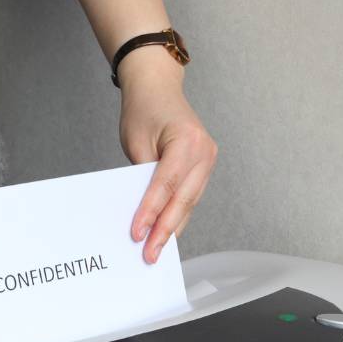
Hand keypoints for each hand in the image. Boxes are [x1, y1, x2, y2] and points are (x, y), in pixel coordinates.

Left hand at [118, 47, 217, 263]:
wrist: (157, 87)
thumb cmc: (143, 109)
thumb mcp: (135, 141)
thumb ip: (141, 176)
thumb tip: (141, 213)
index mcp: (187, 140)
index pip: (166, 184)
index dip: (151, 212)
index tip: (138, 234)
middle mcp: (204, 151)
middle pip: (183, 199)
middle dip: (165, 230)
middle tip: (150, 255)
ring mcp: (207, 160)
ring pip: (189, 202)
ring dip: (173, 227)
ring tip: (157, 251)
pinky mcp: (203, 167)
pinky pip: (190, 196)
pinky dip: (177, 215)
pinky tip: (166, 232)